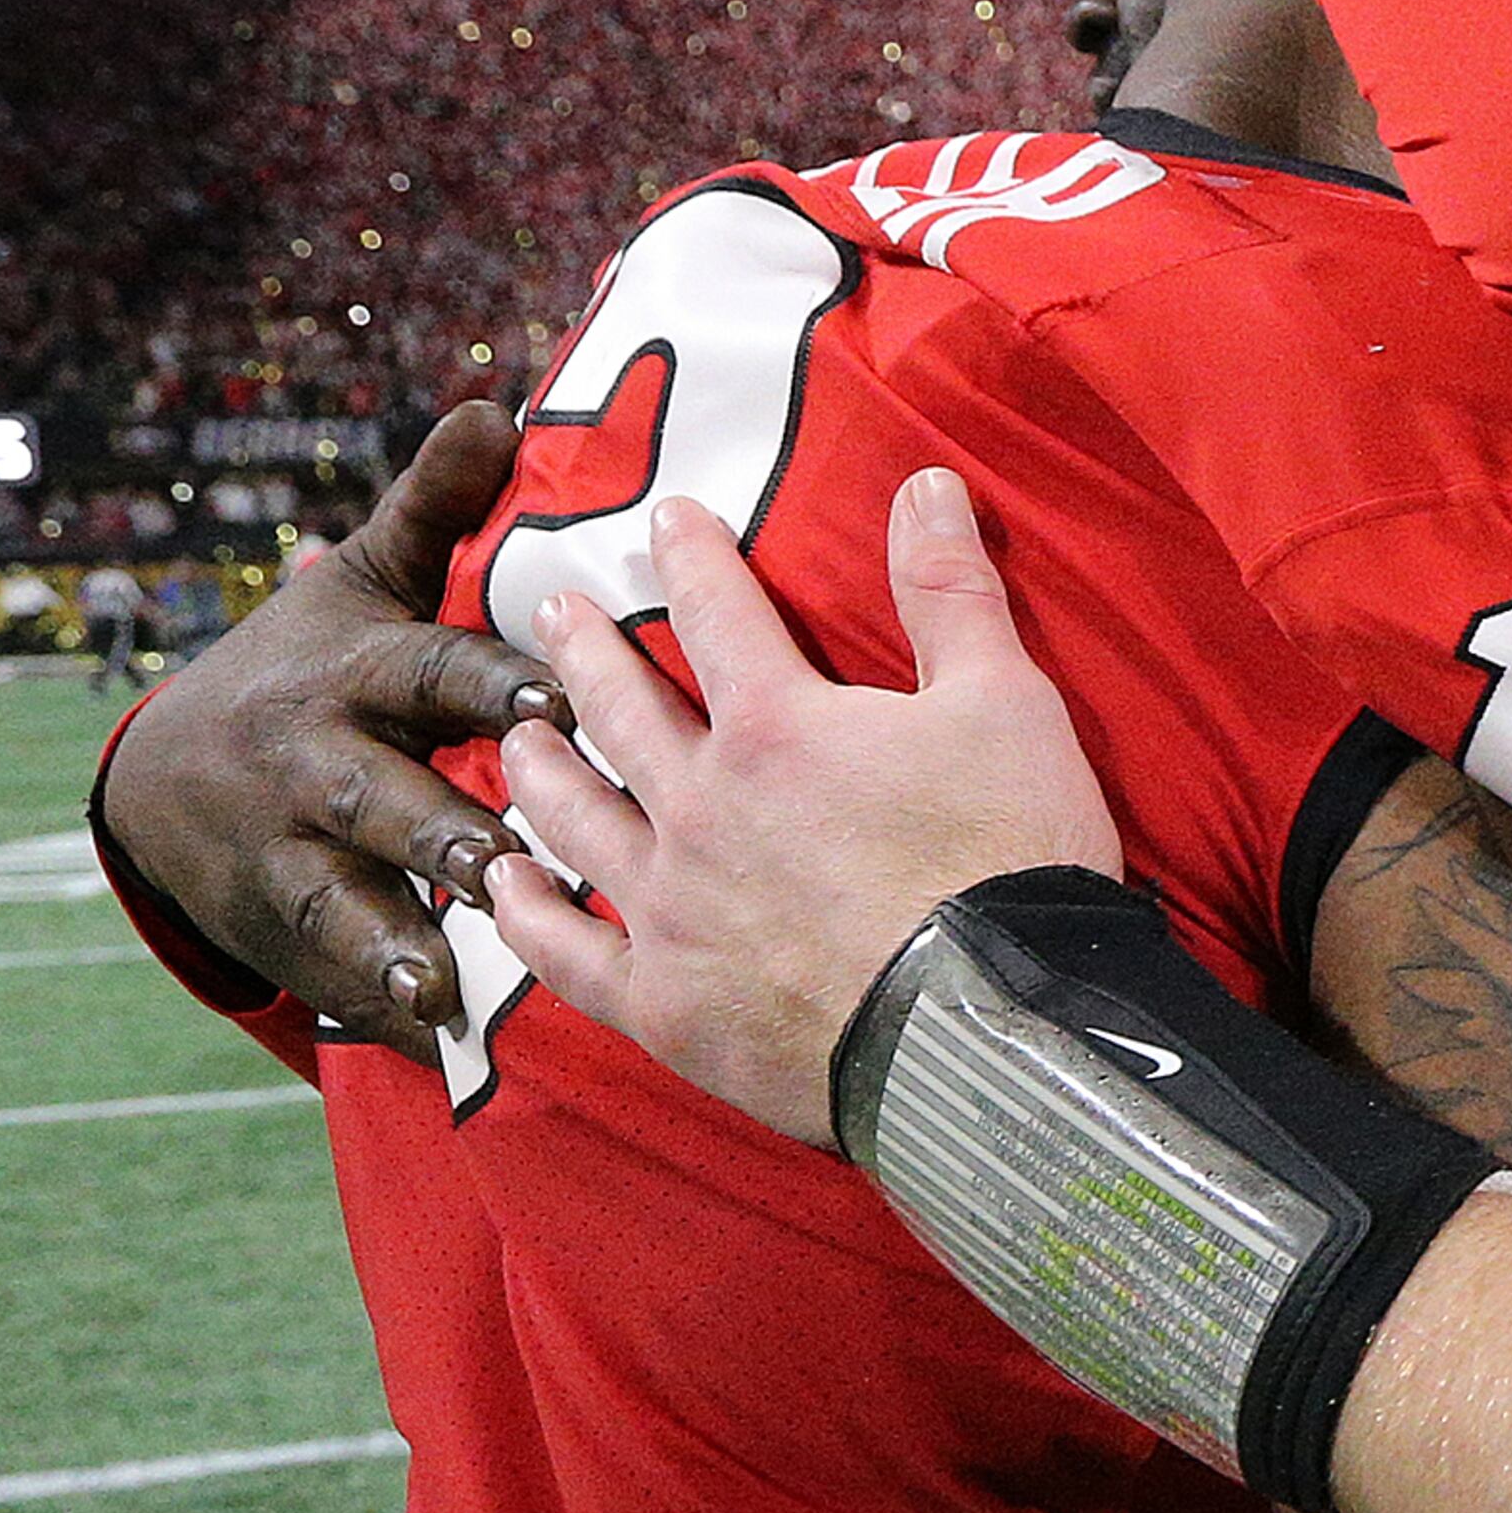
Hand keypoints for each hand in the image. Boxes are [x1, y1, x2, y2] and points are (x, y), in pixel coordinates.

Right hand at [95, 401, 558, 1051]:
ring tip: (450, 982)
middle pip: (380, 796)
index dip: (492, 686)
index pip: (429, 674)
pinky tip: (437, 1044)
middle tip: (514, 855)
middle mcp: (313, 764)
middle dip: (443, 825)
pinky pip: (330, 970)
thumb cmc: (315, 666)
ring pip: (339, 895)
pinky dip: (380, 1008)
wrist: (165, 774)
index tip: (562, 699)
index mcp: (355, 673)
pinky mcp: (278, 925)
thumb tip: (495, 404)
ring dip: (395, 937)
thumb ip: (435, 510)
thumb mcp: (363, 583)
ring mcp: (285, 851)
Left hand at [489, 471, 1118, 1147]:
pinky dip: (527, 914)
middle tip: (549, 611)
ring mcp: (669, 909)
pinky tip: (506, 885)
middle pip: (620, 710)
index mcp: (778, 727)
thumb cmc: (1004, 860)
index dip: (692, 557)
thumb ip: (952, 591)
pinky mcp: (663, 1004)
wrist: (980, 1030)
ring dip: (539, 767)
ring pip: (574, 819)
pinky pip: (566, 954)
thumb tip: (927, 482)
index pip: (719, 614)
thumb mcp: (1005, 704)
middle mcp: (699, 807)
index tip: (667, 519)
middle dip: (584, 650)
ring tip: (516, 736)